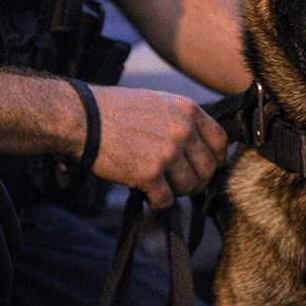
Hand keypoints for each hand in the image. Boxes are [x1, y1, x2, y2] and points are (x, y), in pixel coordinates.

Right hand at [88, 86, 227, 208]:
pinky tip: (148, 194)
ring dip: (176, 191)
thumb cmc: (117, 110)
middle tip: (179, 182)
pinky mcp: (150, 174)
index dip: (216, 158)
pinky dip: (159, 202)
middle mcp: (183, 131)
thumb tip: (200, 145)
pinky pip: (167, 200)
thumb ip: (182, 120)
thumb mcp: (158, 102)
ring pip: (190, 186)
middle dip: (196, 180)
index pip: (220, 141)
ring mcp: (168, 153)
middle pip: (209, 169)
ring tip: (160, 186)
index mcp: (188, 111)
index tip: (205, 166)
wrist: (85, 119)